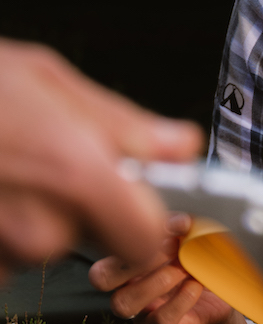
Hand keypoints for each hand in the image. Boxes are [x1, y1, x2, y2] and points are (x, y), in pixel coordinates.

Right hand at [0, 40, 201, 274]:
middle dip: (70, 200)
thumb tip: (179, 146)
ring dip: (23, 211)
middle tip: (34, 156)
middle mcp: (40, 226)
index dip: (144, 222)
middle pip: (84, 234)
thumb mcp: (45, 80)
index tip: (136, 206)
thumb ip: (120, 122)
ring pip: (34, 242)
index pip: (145, 237)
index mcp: (77, 175)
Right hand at [90, 213, 233, 323]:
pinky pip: (159, 320)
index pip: (104, 253)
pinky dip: (180, 300)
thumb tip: (180, 222)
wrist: (222, 289)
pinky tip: (195, 285)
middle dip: (134, 261)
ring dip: (157, 282)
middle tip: (171, 249)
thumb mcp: (191, 236)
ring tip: (184, 270)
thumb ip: (182, 225)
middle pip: (101, 279)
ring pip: (123, 304)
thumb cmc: (197, 258)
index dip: (130, 242)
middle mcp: (125, 287)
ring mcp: (138, 312)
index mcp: (126, 261)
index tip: (167, 233)